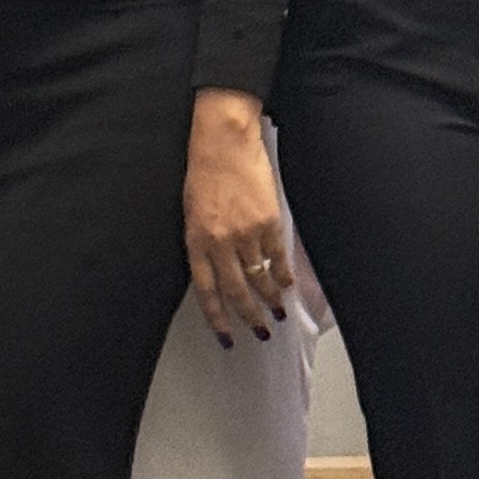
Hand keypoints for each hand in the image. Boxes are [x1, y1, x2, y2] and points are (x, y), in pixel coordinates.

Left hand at [184, 88, 291, 346]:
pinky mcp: (269, 222)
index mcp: (196, 240)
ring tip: (277, 312)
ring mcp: (246, 234)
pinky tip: (287, 284)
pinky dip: (284, 274)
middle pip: (237, 292)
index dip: (218, 318)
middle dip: (249, 317)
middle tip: (260, 331)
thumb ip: (202, 243)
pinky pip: (278, 257)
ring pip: (261, 278)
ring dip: (270, 299)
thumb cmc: (204, 172)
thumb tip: (216, 270)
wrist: (224, 142)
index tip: (227, 336)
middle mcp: (220, 242)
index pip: (207, 291)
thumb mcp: (191, 212)